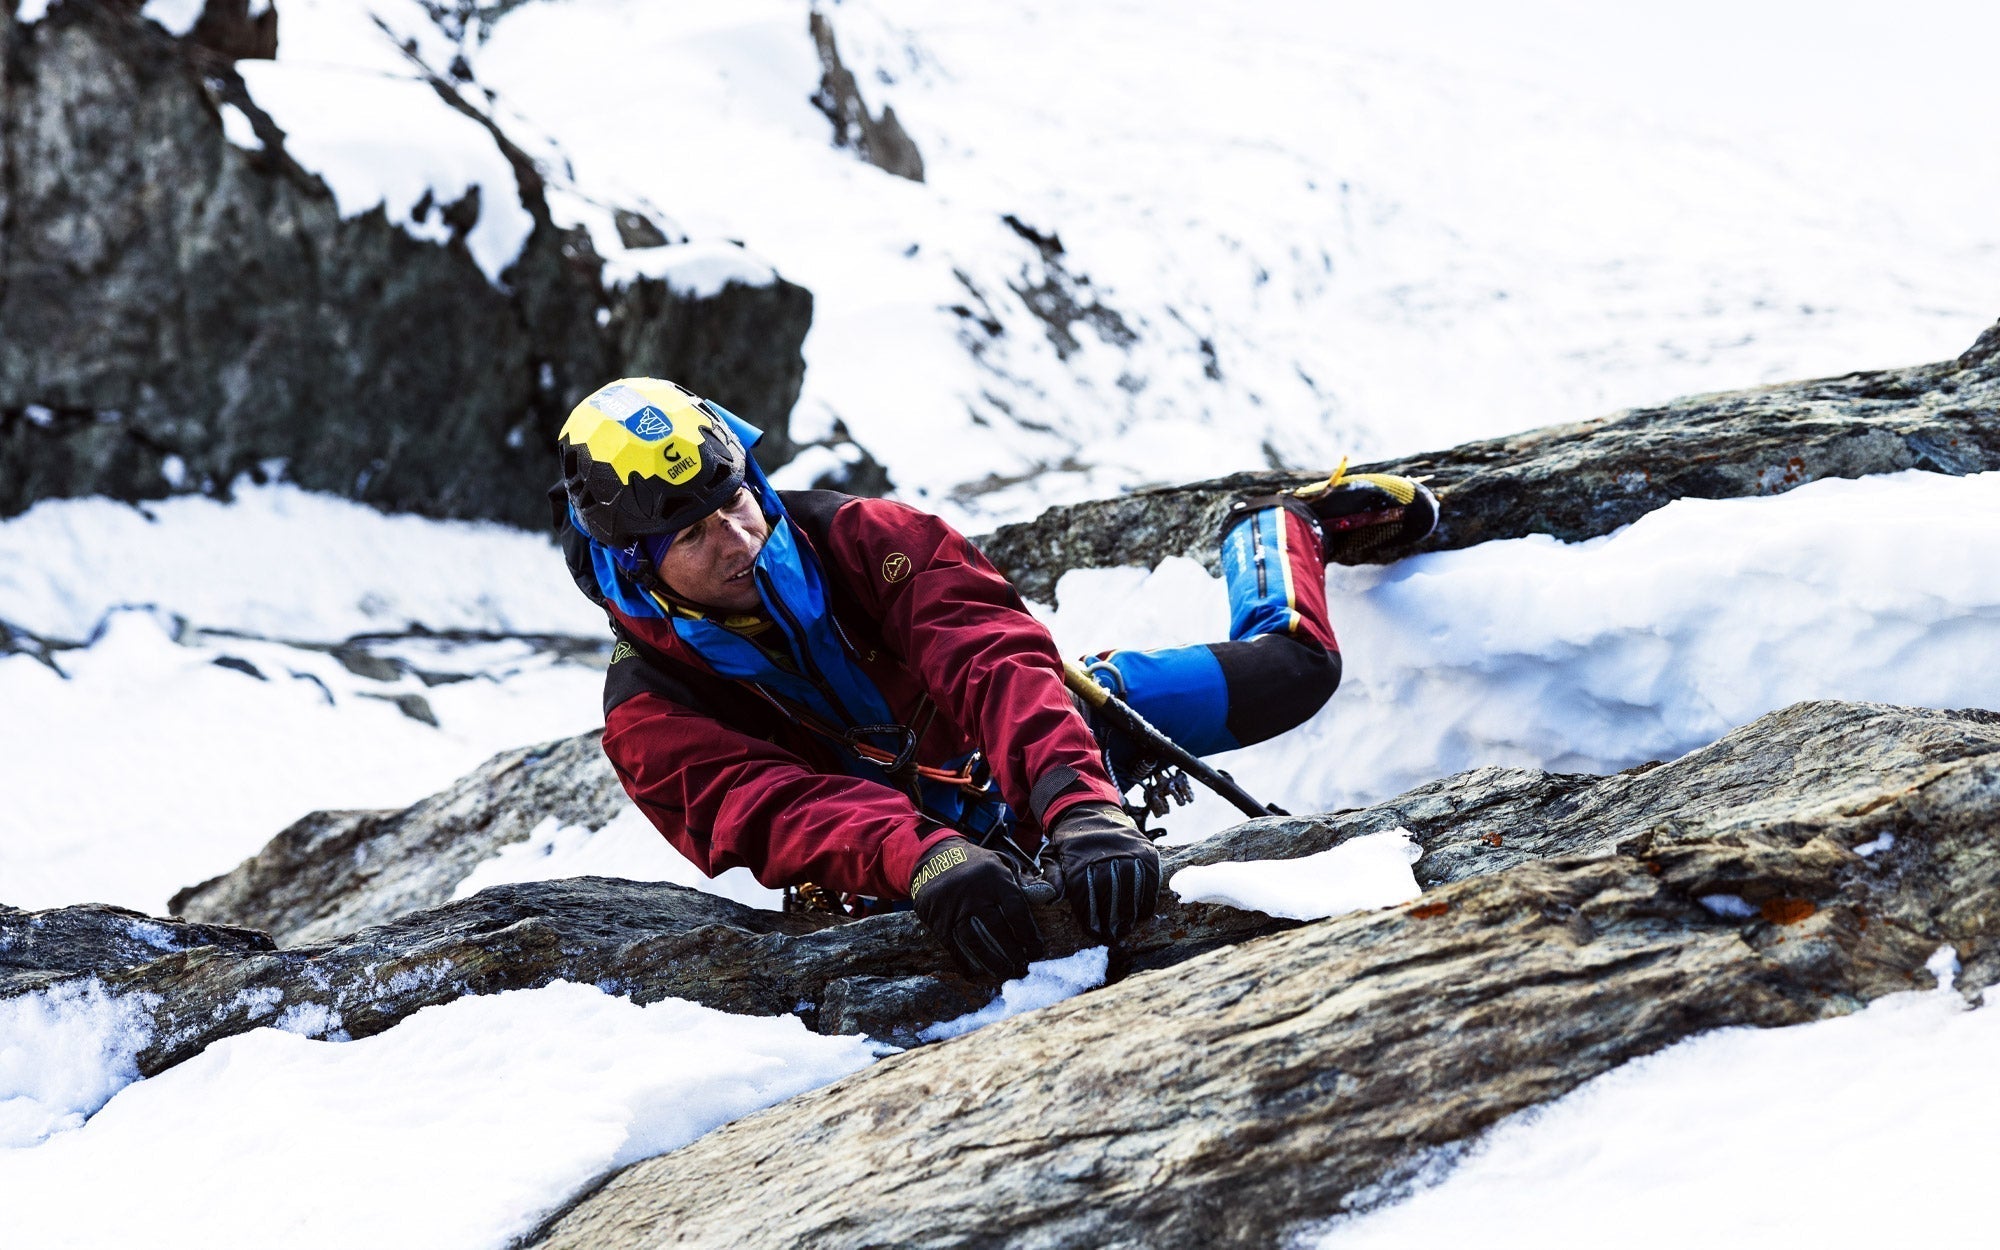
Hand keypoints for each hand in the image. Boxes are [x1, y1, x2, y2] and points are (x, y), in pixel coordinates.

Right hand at [908, 836, 1046, 980]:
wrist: (932, 857)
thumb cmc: (975, 865)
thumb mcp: (1000, 863)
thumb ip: (1023, 881)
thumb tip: (1048, 894)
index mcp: (995, 878)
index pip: (1016, 910)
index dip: (1028, 933)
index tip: (1037, 950)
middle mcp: (975, 893)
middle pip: (997, 928)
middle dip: (1013, 951)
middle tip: (1023, 967)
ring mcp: (954, 906)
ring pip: (974, 940)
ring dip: (991, 960)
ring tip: (1005, 973)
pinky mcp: (937, 918)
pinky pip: (952, 945)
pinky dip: (964, 961)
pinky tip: (975, 973)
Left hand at [1047, 802, 1159, 941]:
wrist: (1091, 811)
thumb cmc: (1070, 841)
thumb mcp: (1052, 854)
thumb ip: (1052, 876)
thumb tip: (1054, 897)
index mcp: (1080, 858)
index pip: (1086, 894)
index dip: (1090, 917)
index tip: (1093, 933)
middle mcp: (1105, 853)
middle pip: (1110, 894)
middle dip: (1111, 919)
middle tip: (1113, 936)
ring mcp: (1128, 850)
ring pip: (1131, 888)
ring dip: (1130, 913)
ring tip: (1127, 929)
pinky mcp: (1145, 850)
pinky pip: (1149, 878)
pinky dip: (1147, 898)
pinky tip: (1143, 913)